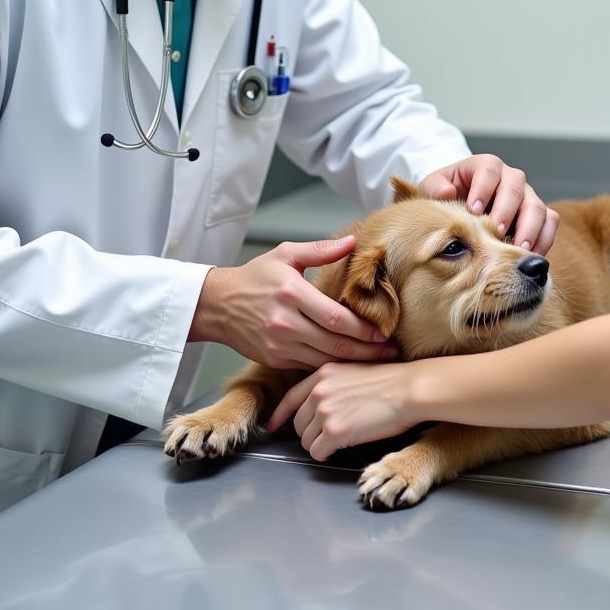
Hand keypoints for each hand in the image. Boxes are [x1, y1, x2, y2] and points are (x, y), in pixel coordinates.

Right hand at [190, 237, 399, 369]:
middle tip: (391, 353)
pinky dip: (331, 367)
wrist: (217, 305)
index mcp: (291, 294)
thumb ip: (320, 250)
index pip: (335, 317)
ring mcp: (279, 344)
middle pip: (334, 343)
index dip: (362, 329)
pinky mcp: (275, 359)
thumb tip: (351, 241)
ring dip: (353, 363)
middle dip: (366, 351)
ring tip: (378, 362)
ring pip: (324, 360)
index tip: (383, 332)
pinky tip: (350, 366)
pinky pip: (310, 366)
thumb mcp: (285, 255)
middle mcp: (285, 323)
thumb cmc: (254, 277)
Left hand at [265, 360, 420, 460]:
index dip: (279, 415)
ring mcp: (325, 411)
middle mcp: (318, 391)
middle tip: (331, 434)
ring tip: (342, 438)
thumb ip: (332, 385)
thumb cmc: (392, 381)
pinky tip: (342, 447)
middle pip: (298, 423)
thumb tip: (322, 405)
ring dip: (321, 444)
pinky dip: (327, 454)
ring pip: (307, 440)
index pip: (290, 398)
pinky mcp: (335, 432)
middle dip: (311, 432)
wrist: (409, 389)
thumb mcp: (354, 370)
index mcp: (323, 374)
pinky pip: (318, 452)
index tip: (272, 425)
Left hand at [418, 154, 559, 254]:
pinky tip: (530, 257)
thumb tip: (446, 192)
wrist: (463, 205)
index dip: (483, 188)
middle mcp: (510, 178)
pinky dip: (545, 239)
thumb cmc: (446, 194)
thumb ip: (434, 188)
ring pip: (538, 205)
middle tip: (497, 231)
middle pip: (517, 187)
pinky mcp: (538, 215)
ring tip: (519, 249)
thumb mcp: (434, 187)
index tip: (474, 209)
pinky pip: (551, 222)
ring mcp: (527, 196)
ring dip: (531, 228)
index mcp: (485, 166)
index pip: (489, 169)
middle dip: (508, 210)